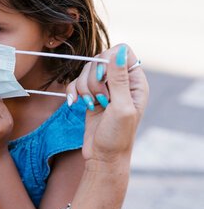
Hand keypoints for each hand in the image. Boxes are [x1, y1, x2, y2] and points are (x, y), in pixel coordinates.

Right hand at [66, 44, 148, 163]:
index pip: (121, 51)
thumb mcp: (121, 108)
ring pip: (85, 71)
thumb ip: (119, 79)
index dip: (107, 59)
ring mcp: (104, 89)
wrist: (103, 157)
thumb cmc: (117, 137)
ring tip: (91, 105)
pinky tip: (74, 104)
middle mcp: (121, 82)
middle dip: (93, 79)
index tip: (103, 77)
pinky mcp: (90, 96)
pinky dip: (72, 92)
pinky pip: (76, 83)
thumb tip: (118, 52)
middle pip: (99, 59)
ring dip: (82, 87)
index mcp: (135, 82)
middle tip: (100, 99)